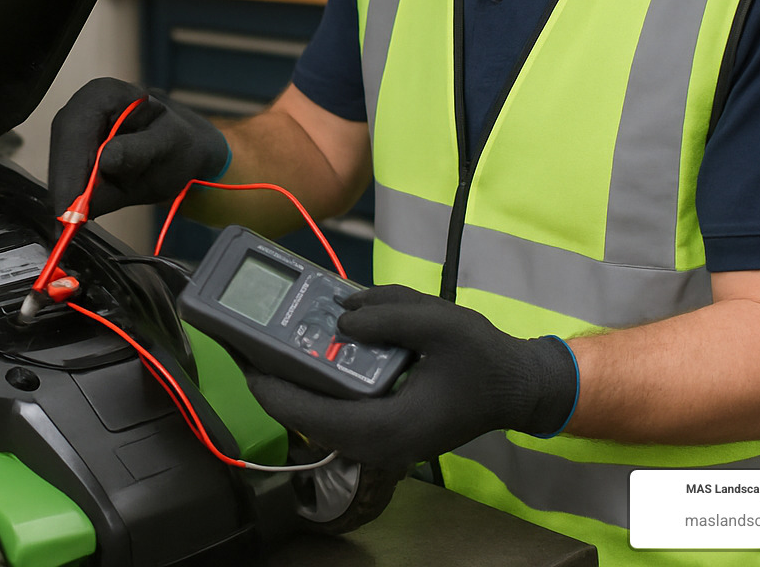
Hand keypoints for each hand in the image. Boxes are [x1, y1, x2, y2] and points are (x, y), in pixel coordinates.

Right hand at [48, 78, 229, 217]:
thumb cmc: (179, 144)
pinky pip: (66, 175)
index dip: (69, 171)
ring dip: (65, 195)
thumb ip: (138, 152)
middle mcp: (82, 106)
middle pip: (61, 149)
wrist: (183, 151)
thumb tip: (105, 162)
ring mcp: (74, 129)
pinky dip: (71, 196)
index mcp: (105, 93)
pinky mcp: (73, 151)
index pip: (76, 131)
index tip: (69, 209)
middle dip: (64, 188)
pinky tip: (77, 216)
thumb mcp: (168, 145)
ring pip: (59, 165)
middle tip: (66, 227)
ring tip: (71, 226)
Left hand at [246, 285, 577, 471]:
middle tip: (243, 341)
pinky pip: (337, 411)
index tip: (242, 357)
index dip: (272, 388)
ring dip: (291, 383)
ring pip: (318, 418)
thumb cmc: (483, 360)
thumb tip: (342, 315)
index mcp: (386, 427)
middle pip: (306, 420)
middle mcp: (375, 444)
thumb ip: (390, 315)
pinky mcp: (382, 429)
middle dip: (273, 381)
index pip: (311, 416)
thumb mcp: (442, 324)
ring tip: (263, 342)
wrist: (517, 388)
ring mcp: (379, 442)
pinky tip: (307, 349)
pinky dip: (317, 384)